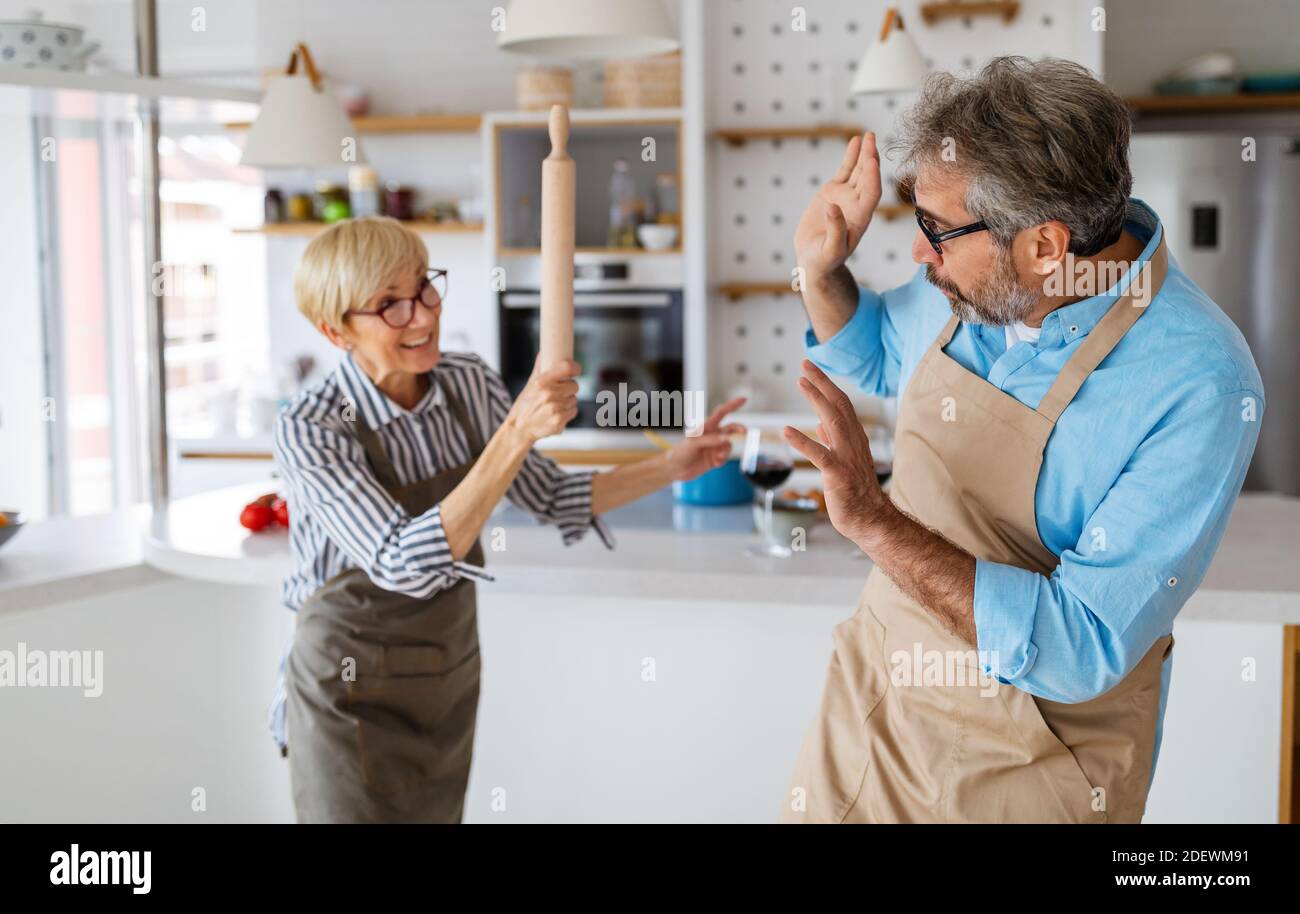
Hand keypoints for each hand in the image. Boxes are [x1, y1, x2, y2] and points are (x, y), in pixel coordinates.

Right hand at [506, 354, 579, 444]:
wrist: (520, 429)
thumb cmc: (526, 404)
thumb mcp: (530, 384)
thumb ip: (540, 367)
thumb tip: (544, 351)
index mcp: (541, 382)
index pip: (566, 368)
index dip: (575, 368)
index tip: (576, 369)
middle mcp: (548, 394)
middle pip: (574, 385)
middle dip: (569, 388)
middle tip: (559, 392)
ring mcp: (554, 408)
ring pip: (574, 399)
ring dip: (568, 401)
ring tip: (554, 405)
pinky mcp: (559, 421)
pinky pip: (573, 411)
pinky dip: (567, 413)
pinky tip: (556, 414)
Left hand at [666, 396, 746, 481]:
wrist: (675, 469)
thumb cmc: (681, 452)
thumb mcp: (693, 444)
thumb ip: (711, 440)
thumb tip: (728, 439)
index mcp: (706, 427)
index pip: (722, 412)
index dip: (733, 405)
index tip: (744, 399)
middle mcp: (713, 435)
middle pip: (731, 427)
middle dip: (739, 429)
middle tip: (745, 432)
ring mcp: (715, 447)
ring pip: (729, 445)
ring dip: (726, 451)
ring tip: (718, 457)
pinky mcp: (716, 458)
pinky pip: (725, 457)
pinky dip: (723, 460)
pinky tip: (715, 464)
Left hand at [782, 360, 889, 545]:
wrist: (870, 518)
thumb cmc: (855, 491)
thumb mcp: (843, 460)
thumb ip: (832, 441)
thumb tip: (819, 424)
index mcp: (853, 438)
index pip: (840, 404)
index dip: (825, 385)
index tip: (809, 369)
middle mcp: (852, 442)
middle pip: (838, 405)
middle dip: (822, 383)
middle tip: (805, 365)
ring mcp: (846, 457)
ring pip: (833, 421)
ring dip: (816, 400)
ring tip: (800, 384)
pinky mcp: (837, 474)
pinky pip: (819, 454)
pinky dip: (803, 441)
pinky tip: (786, 431)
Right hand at [794, 132, 881, 279]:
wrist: (814, 260)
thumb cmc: (824, 260)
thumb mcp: (830, 251)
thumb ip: (835, 231)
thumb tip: (833, 208)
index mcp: (860, 218)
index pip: (871, 193)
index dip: (873, 177)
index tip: (872, 161)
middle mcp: (857, 204)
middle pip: (868, 177)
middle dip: (871, 158)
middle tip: (872, 138)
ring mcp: (846, 196)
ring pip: (859, 171)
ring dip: (864, 153)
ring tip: (868, 135)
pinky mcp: (833, 192)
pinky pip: (845, 171)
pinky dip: (850, 156)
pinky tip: (855, 141)